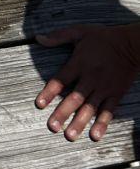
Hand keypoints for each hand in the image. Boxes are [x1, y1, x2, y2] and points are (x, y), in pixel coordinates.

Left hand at [35, 23, 139, 140]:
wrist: (131, 45)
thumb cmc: (103, 38)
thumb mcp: (79, 32)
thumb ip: (58, 36)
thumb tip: (38, 38)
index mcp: (79, 63)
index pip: (61, 79)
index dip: (49, 92)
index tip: (39, 104)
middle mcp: (90, 78)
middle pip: (74, 98)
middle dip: (63, 113)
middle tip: (52, 127)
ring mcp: (103, 88)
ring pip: (90, 108)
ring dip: (79, 122)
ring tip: (70, 136)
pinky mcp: (115, 94)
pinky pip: (108, 111)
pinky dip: (102, 123)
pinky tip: (95, 135)